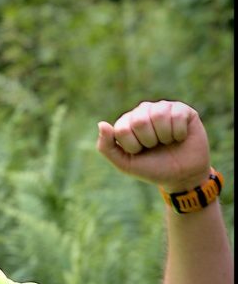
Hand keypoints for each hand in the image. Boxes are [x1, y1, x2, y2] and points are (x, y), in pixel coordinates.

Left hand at [96, 100, 210, 192]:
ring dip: (164, 136)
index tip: (140, 152)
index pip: (122, 129)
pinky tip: (179, 137)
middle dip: (148, 141)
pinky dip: (179, 133)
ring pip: (159, 115)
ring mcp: (163, 108)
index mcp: (128, 122)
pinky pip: (177, 116)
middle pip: (140, 121)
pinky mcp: (182, 110)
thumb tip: (101, 124)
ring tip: (167, 142)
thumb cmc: (152, 168)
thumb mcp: (125, 164)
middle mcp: (144, 111)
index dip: (133, 146)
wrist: (182, 176)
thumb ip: (107, 147)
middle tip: (155, 146)